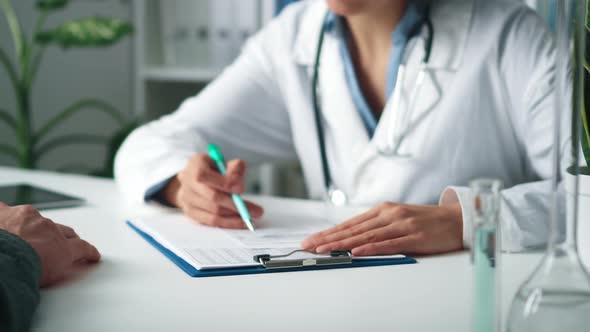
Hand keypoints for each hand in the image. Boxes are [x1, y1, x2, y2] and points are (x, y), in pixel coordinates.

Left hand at [0, 203, 100, 286]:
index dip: (88, 252)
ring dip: (34, 228)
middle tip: (60, 244)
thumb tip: (72, 271)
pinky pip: (8, 211)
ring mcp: (26, 219)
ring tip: (25, 237)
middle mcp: (47, 228)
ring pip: (36, 220)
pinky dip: (8, 218)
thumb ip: (65, 271)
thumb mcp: (52, 280)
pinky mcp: (5, 211)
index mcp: (60, 247)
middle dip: (63, 237)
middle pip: (60, 230)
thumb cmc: (19, 272)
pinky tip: (3, 224)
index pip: (81, 247)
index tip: (92, 255)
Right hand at [160, 153, 263, 228]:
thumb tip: (238, 186)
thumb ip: (235, 168)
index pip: (203, 176)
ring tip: (250, 217)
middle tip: (256, 211)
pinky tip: (239, 222)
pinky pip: (210, 222)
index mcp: (195, 164)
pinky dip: (227, 223)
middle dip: (236, 205)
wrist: (195, 179)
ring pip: (212, 212)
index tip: (241, 190)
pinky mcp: (191, 213)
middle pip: (212, 197)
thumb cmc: (214, 170)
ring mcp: (186, 199)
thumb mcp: (226, 162)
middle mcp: (187, 182)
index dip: (223, 183)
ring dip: (234, 217)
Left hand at [301, 202, 462, 255]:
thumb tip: (352, 238)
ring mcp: (401, 225)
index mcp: (383, 210)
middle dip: (328, 238)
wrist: (457, 220)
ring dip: (343, 244)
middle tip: (309, 246)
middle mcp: (389, 215)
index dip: (329, 232)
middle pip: (353, 229)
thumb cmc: (425, 222)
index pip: (350, 223)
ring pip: (366, 236)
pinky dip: (371, 248)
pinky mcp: (414, 237)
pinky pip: (389, 244)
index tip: (311, 240)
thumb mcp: (398, 219)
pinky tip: (356, 252)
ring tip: (324, 249)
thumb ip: (377, 226)